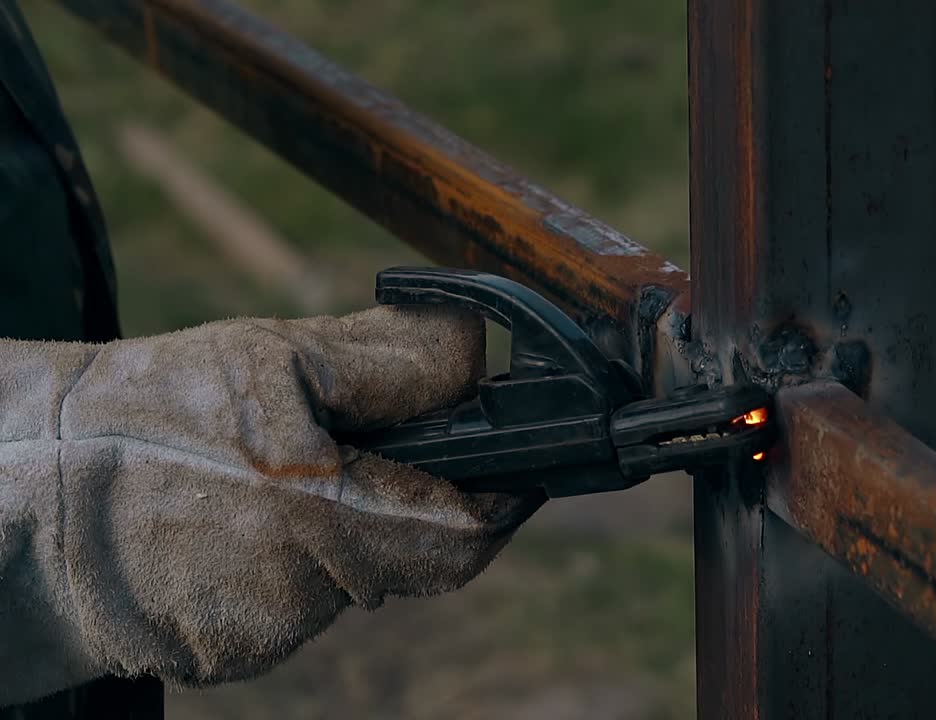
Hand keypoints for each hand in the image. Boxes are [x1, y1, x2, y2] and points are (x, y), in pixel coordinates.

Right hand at [0, 306, 544, 704]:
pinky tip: (236, 518)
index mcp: (321, 518)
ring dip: (341, 529)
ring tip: (274, 477)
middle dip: (405, 502)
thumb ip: (388, 363)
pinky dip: (290, 560)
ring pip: (349, 579)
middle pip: (411, 559)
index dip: (498, 499)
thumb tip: (473, 355)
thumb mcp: (271, 360)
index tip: (511, 468)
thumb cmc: (140, 416)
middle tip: (367, 450)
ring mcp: (259, 633)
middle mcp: (298, 595)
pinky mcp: (223, 654)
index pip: (465, 536)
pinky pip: (294, 603)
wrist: (18, 495)